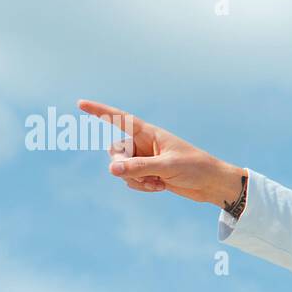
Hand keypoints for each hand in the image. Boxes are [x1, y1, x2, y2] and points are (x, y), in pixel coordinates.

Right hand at [78, 99, 243, 205]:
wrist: (211, 184)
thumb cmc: (195, 168)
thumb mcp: (167, 167)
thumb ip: (138, 167)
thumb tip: (111, 169)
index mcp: (149, 133)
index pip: (120, 119)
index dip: (99, 111)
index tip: (80, 103)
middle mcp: (144, 144)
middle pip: (115, 151)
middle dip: (123, 165)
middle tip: (144, 173)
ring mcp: (145, 159)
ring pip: (121, 169)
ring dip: (136, 179)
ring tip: (158, 182)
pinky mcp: (148, 174)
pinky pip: (130, 180)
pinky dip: (141, 186)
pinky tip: (160, 187)